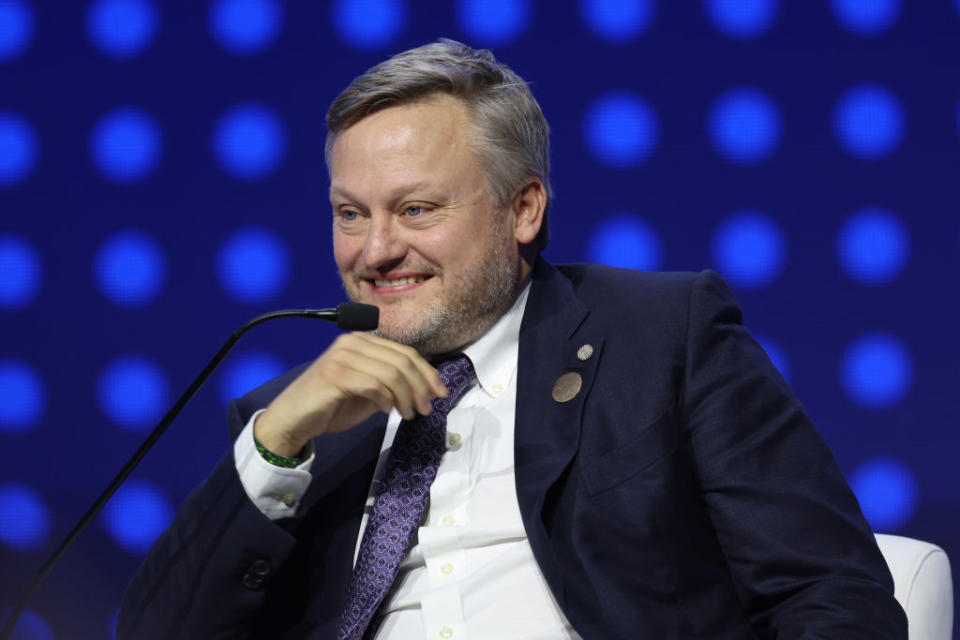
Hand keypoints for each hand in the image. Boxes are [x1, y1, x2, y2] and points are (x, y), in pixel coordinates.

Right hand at [253, 332, 447, 456]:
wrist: (293, 420)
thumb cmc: (331, 406)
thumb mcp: (369, 392)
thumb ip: (392, 383)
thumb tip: (426, 388)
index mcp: (362, 341)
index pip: (405, 352)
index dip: (427, 373)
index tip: (440, 393)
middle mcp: (353, 342)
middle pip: (402, 360)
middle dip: (421, 386)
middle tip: (427, 408)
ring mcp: (342, 356)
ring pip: (391, 373)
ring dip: (407, 396)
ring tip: (411, 414)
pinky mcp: (335, 374)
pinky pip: (373, 384)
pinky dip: (386, 399)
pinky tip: (388, 411)